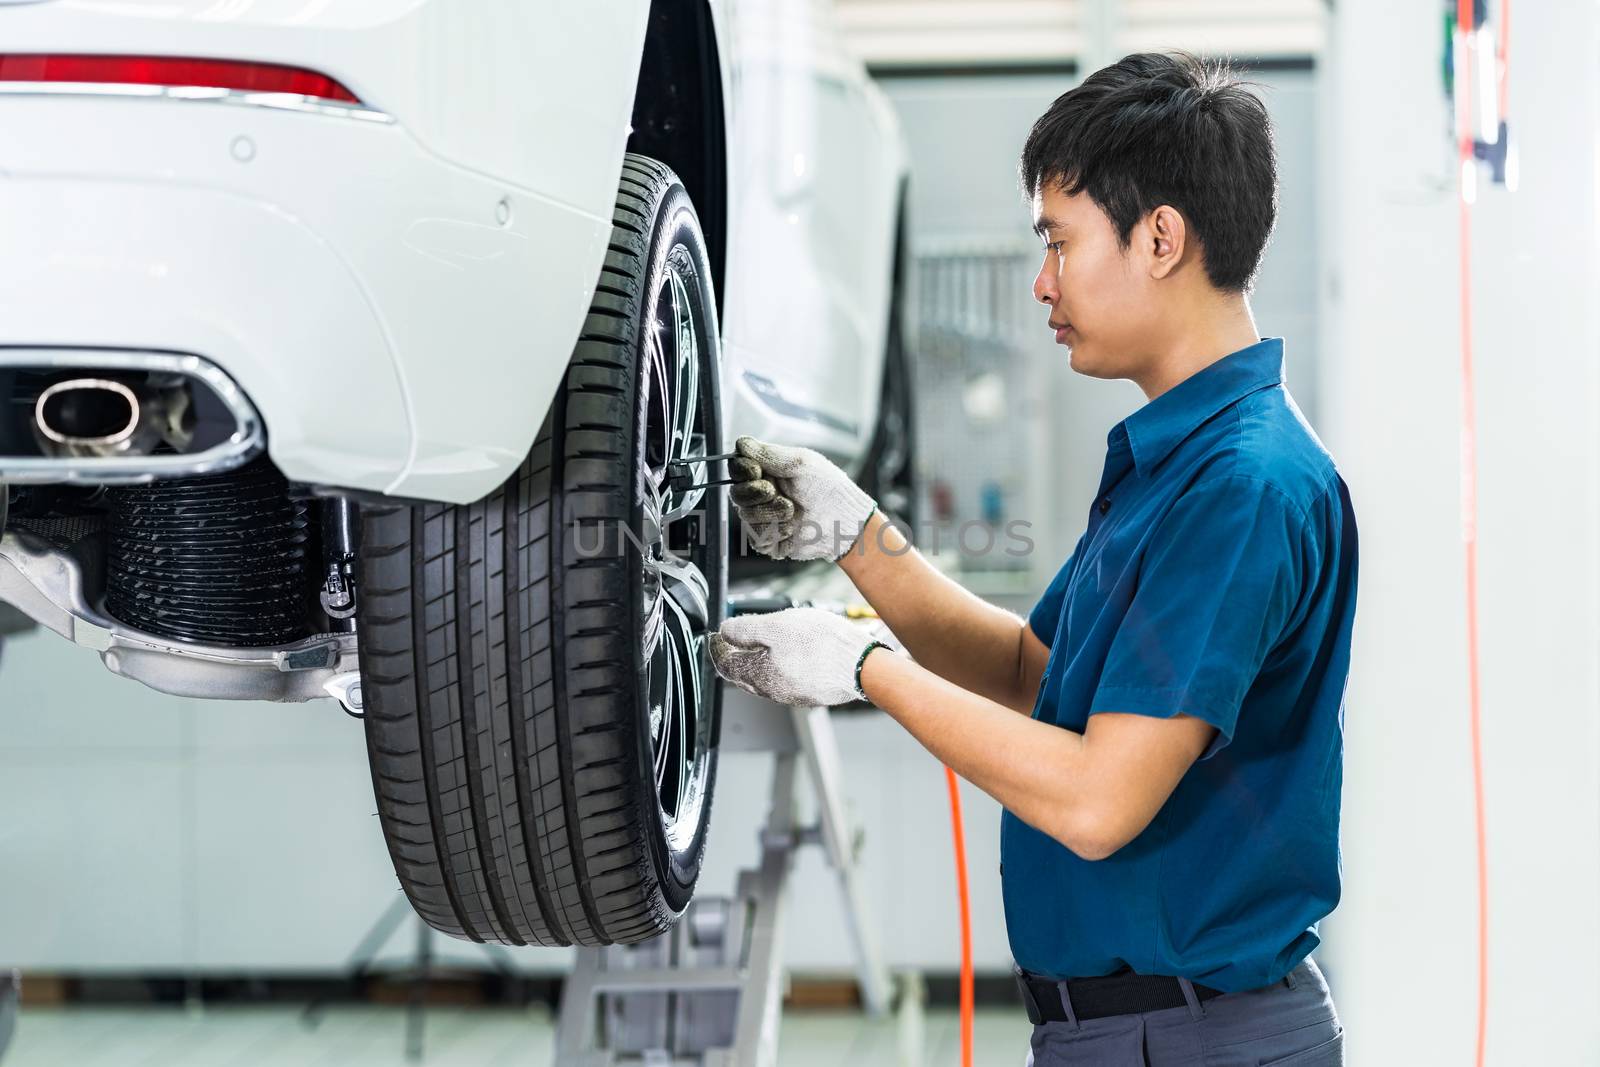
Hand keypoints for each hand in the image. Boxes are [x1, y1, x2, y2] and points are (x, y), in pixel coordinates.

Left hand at [710, 607, 887, 706]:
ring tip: (766, 643)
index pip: (726, 665)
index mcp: (758, 675)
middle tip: (738, 638)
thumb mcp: (777, 626)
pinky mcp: (812, 694)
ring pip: (766, 680)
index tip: (721, 635)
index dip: (719, 648)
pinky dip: (782, 667)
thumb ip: (746, 629)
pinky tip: (793, 654)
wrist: (862, 665)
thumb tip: (724, 631)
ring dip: (760, 663)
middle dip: (738, 657)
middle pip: (744, 675)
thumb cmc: (821, 644)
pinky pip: (788, 681)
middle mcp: (772, 691)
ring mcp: (793, 695)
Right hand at [729, 436, 876, 560]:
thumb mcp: (800, 463)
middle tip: (776, 492)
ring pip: (746, 516)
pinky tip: (792, 528)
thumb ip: (769, 454)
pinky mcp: (769, 541)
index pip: (737, 468)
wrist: (844, 520)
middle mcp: (761, 495)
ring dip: (771, 513)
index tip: (757, 471)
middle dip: (756, 493)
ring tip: (793, 511)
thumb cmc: (828, 488)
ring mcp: (763, 519)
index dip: (742, 470)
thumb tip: (741, 443)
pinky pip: (757, 538)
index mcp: (767, 472)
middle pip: (737, 494)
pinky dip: (776, 532)